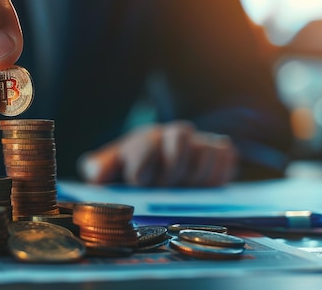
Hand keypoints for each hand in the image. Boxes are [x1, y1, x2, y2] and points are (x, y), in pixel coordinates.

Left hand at [78, 121, 236, 186]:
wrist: (163, 167)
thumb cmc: (134, 169)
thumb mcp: (112, 168)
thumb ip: (99, 167)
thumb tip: (94, 174)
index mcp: (146, 138)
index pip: (148, 142)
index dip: (143, 164)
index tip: (139, 181)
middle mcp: (174, 134)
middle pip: (179, 135)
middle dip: (172, 165)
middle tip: (166, 185)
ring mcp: (199, 142)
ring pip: (206, 147)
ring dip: (196, 174)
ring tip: (185, 188)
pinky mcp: (220, 152)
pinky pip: (227, 154)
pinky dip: (219, 171)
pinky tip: (205, 186)